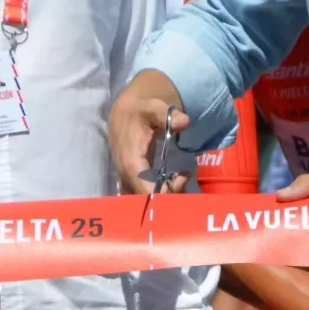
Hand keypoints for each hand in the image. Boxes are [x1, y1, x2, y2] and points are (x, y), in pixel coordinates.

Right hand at [109, 73, 187, 194]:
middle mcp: (126, 176)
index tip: (183, 176)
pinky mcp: (130, 180)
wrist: (123, 112)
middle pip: (147, 200)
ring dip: (165, 197)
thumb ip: (168, 116)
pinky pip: (143, 195)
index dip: (166, 192)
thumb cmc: (139, 111)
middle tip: (185, 178)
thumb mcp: (153, 108)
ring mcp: (127, 179)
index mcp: (131, 162)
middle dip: (169, 196)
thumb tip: (185, 122)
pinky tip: (174, 182)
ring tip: (182, 180)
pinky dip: (160, 195)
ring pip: (144, 200)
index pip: (146, 191)